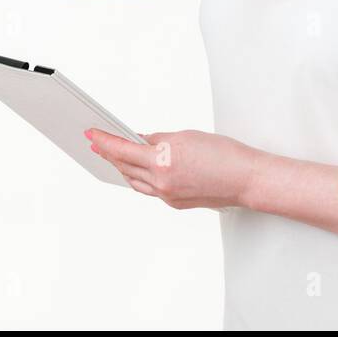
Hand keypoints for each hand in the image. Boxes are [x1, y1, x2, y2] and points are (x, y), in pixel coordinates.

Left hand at [85, 127, 263, 210]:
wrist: (246, 179)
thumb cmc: (224, 154)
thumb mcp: (186, 136)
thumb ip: (159, 139)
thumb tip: (140, 140)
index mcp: (162, 161)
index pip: (123, 149)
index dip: (104, 140)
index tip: (91, 133)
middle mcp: (161, 182)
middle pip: (125, 166)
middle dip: (109, 153)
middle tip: (96, 142)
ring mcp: (167, 195)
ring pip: (134, 181)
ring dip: (121, 167)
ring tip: (112, 156)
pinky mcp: (175, 203)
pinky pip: (149, 189)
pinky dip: (139, 178)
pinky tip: (137, 170)